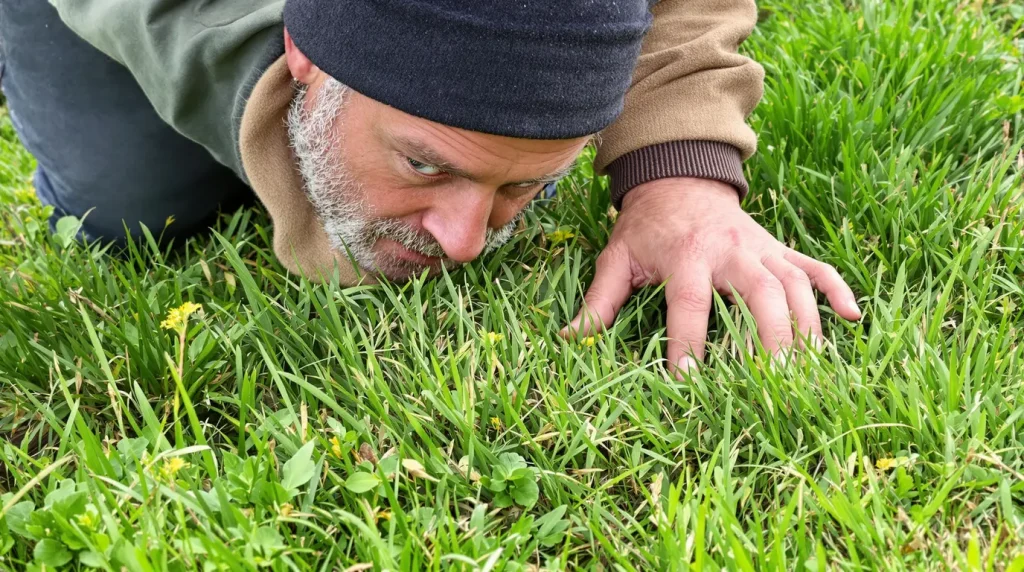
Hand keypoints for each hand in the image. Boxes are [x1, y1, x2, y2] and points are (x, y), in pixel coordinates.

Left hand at [562, 177, 861, 372]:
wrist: (678, 175)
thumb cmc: (645, 226)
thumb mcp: (616, 258)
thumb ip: (598, 302)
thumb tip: (568, 341)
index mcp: (686, 255)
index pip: (689, 305)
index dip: (689, 344)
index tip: (689, 383)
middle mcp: (730, 250)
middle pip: (760, 294)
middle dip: (770, 338)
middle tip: (774, 384)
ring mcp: (761, 248)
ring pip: (795, 285)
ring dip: (807, 326)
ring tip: (811, 371)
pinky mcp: (779, 248)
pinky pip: (815, 267)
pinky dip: (836, 290)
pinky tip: (853, 320)